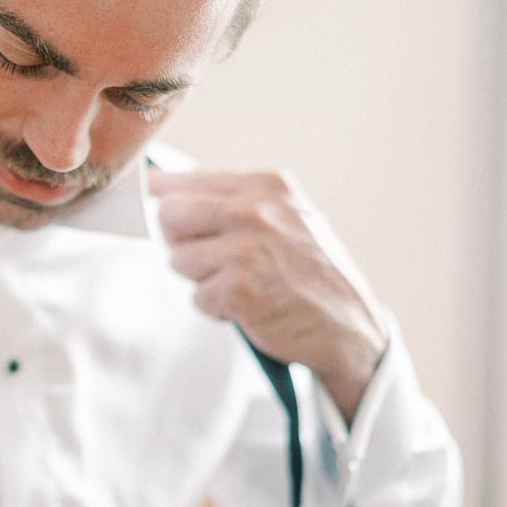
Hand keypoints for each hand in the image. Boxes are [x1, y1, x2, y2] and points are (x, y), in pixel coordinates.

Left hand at [150, 168, 388, 421]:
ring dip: (201, 279)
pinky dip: (215, 308)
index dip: (162, 199)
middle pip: (170, 216)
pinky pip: (196, 296)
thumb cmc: (311, 271)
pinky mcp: (239, 290)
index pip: (184, 181)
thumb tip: (160, 190)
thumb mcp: (287, 215)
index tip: (155, 210)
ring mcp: (247, 250)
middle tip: (210, 258)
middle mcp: (256, 212)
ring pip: (178, 260)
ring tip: (240, 284)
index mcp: (266, 186)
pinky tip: (246, 306)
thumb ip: (233, 199)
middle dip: (181, 241)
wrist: (351, 325)